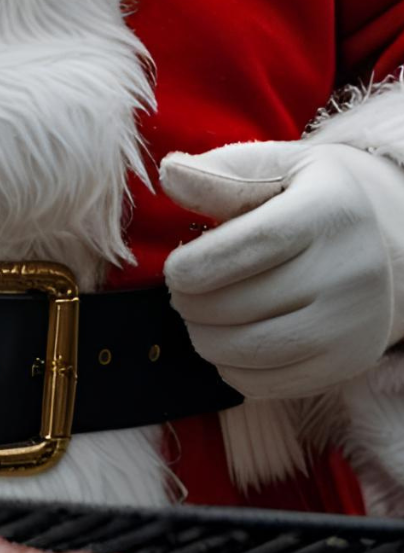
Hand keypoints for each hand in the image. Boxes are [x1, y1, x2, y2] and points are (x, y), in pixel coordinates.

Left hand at [161, 140, 403, 397]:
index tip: (173, 270)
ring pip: (254, 349)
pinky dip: (232, 369)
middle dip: (192, 304)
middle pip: (247, 302)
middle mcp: (349, 271)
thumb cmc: (308, 199)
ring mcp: (352, 324)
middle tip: (179, 294)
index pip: (254, 244)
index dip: (199, 264)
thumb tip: (170, 174)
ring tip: (195, 317)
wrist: (384, 244)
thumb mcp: (274, 169)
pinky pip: (271, 383)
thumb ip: (221, 175)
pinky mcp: (347, 363)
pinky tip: (225, 342)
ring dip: (205, 339)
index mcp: (329, 211)